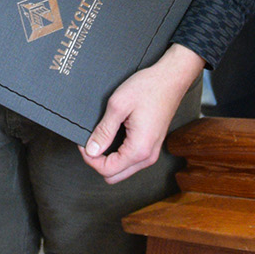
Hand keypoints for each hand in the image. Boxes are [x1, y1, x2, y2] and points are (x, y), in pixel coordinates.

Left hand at [80, 43, 203, 183]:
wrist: (171, 78)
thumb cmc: (149, 88)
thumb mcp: (118, 105)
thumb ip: (103, 131)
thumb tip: (91, 150)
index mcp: (139, 149)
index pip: (107, 170)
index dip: (90, 159)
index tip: (83, 143)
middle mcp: (148, 156)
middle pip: (114, 176)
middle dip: (98, 162)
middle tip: (90, 143)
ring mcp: (152, 152)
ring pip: (122, 170)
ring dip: (108, 159)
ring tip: (101, 137)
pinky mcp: (152, 145)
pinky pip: (131, 161)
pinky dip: (118, 154)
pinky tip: (113, 137)